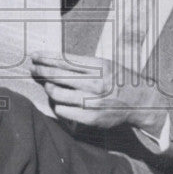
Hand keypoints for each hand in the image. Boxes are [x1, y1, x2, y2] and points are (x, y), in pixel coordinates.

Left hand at [30, 53, 166, 134]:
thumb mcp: (105, 64)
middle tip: (32, 68)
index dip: (46, 57)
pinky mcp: (91, 118)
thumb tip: (53, 60)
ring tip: (47, 85)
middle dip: (40, 70)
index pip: (64, 60)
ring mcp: (92, 101)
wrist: (140, 102)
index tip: (34, 56)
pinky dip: (56, 104)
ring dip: (48, 88)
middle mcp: (95, 83)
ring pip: (57, 93)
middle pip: (57, 75)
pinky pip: (63, 110)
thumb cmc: (118, 80)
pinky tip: (58, 100)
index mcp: (99, 66)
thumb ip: (82, 63)